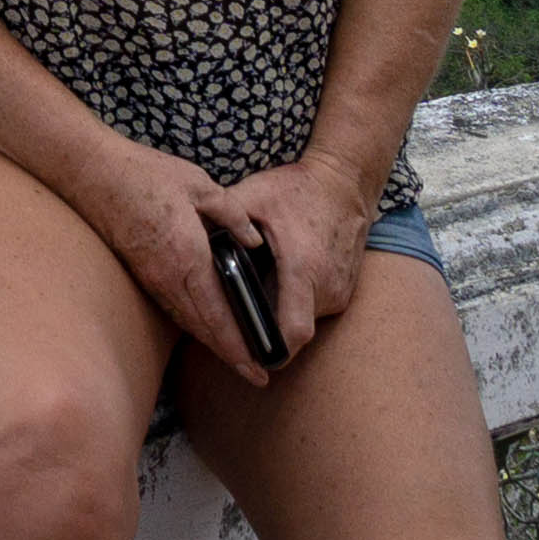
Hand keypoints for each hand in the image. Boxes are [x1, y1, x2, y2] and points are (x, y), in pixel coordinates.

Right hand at [93, 146, 292, 383]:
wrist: (93, 173)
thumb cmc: (145, 174)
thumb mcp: (199, 185)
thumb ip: (232, 214)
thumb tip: (254, 240)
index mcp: (188, 257)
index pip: (217, 316)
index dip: (238, 347)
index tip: (257, 369)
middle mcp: (169, 277)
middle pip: (203, 329)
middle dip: (231, 356)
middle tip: (256, 376)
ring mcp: (152, 278)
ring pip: (187, 321)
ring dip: (212, 342)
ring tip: (236, 356)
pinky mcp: (141, 273)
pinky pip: (173, 308)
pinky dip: (194, 323)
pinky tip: (206, 324)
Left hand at [215, 160, 366, 369]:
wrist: (346, 182)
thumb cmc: (298, 189)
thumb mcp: (255, 195)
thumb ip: (224, 220)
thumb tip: (192, 241)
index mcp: (302, 267)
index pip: (292, 331)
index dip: (272, 350)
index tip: (249, 358)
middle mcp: (327, 286)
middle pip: (292, 329)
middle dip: (267, 325)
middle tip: (240, 310)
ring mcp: (340, 292)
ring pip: (304, 319)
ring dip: (281, 311)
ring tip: (262, 285)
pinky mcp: (345, 291)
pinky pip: (315, 309)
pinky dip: (295, 301)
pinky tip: (280, 277)